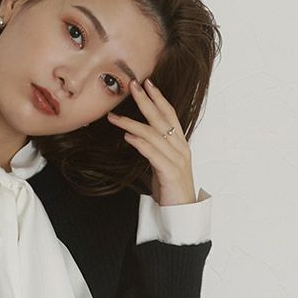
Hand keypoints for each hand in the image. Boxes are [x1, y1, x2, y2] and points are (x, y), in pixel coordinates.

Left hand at [107, 77, 196, 206]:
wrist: (182, 214)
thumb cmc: (170, 191)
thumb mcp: (161, 166)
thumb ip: (153, 151)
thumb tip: (136, 138)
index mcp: (180, 144)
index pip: (169, 115)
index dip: (158, 98)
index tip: (147, 83)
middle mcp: (181, 148)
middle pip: (162, 119)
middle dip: (146, 100)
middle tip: (133, 85)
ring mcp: (177, 159)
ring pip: (154, 134)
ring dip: (132, 123)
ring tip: (114, 117)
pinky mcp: (170, 172)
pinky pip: (153, 153)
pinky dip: (140, 143)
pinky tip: (127, 136)